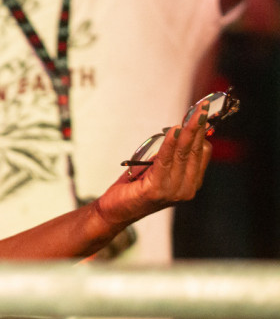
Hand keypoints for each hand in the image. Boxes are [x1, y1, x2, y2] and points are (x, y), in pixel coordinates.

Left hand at [93, 98, 212, 230]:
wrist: (115, 210)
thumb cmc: (135, 187)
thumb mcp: (157, 168)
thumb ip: (169, 155)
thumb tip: (180, 130)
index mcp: (190, 184)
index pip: (201, 153)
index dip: (201, 132)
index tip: (201, 113)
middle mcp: (186, 189)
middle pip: (194, 151)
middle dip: (198, 128)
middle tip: (201, 108)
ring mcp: (173, 191)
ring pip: (182, 154)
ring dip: (187, 132)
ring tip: (192, 115)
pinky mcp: (157, 190)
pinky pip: (165, 161)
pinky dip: (170, 143)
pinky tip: (174, 130)